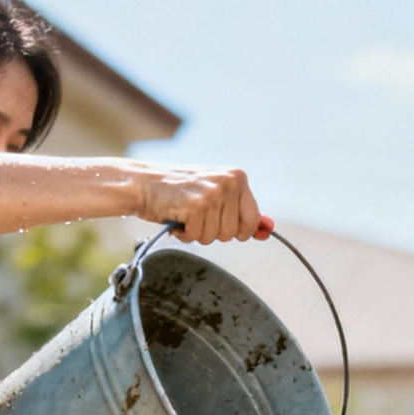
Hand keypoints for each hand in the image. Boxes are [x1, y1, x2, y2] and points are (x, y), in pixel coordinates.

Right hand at [137, 165, 260, 243]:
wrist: (144, 183)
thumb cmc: (181, 193)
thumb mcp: (216, 196)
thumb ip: (243, 212)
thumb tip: (269, 229)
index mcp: (238, 177)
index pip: (252, 220)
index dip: (236, 229)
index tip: (219, 219)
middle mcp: (229, 182)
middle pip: (234, 233)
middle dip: (214, 231)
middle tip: (197, 213)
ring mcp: (213, 194)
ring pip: (215, 237)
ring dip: (198, 232)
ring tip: (186, 213)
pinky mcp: (196, 206)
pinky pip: (196, 237)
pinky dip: (184, 233)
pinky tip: (177, 215)